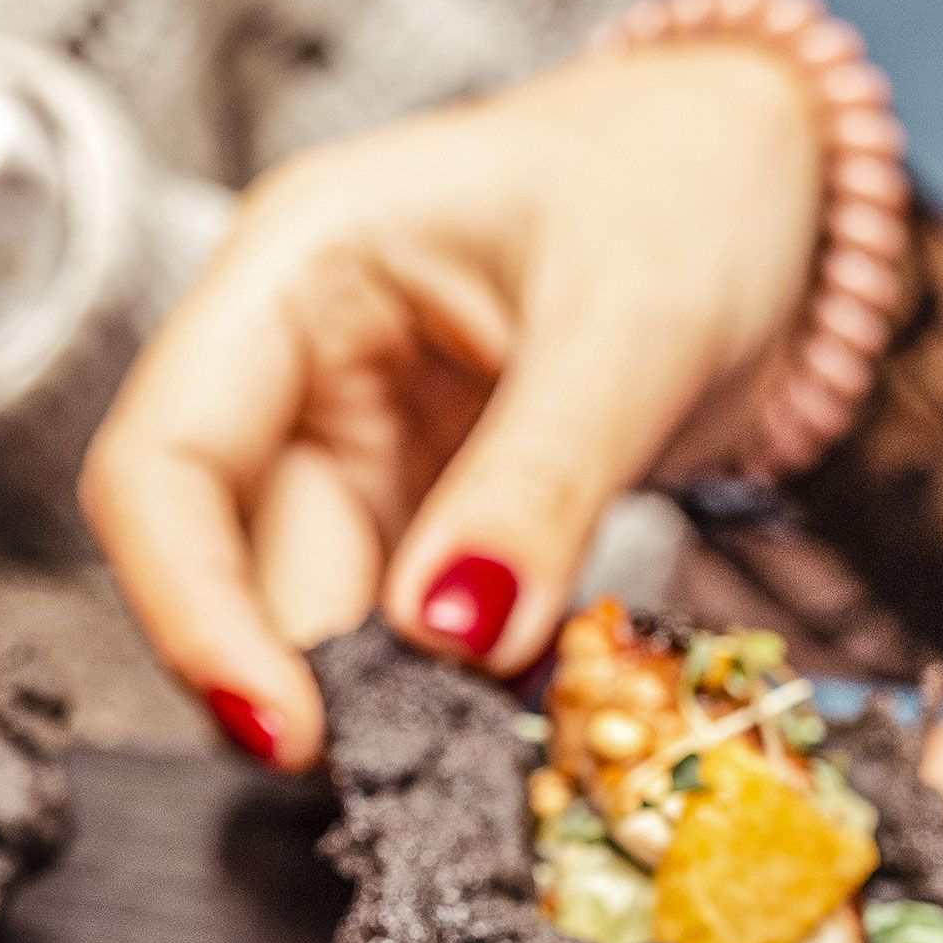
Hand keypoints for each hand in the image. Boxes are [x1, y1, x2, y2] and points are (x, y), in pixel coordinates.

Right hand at [76, 43, 824, 766]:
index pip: (164, 462)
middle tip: (423, 763)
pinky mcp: (413, 507)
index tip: (286, 732)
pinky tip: (519, 700)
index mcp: (292, 265)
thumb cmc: (694, 183)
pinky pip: (396, 623)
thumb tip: (450, 636)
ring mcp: (347, 438)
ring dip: (388, 690)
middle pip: (226, 556)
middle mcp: (289, 360)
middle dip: (311, 671)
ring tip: (494, 735)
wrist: (778, 179)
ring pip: (311, 609)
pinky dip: (449, 679)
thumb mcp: (637, 322)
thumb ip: (540, 483)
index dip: (192, 610)